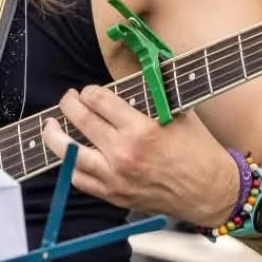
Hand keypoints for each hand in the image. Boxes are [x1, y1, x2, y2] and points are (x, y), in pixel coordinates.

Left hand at [42, 86, 240, 228]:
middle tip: (69, 99)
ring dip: (55, 136)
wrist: (211, 192)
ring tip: (50, 126)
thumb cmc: (199, 151)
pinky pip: (80, 180)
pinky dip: (70, 166)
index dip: (90, 91)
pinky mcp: (115, 196)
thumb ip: (154, 92)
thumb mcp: (180, 112)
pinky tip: (68, 155)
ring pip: (69, 153)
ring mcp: (116, 178)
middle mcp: (124, 154)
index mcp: (142, 129)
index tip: (90, 91)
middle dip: (69, 104)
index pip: (98, 100)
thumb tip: (139, 66)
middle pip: (80, 120)